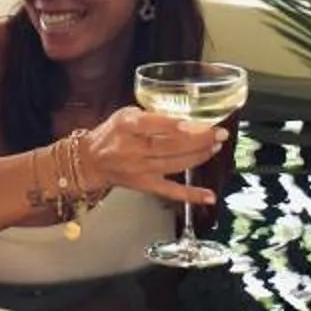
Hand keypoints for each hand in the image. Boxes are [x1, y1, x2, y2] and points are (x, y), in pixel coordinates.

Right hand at [78, 107, 223, 206]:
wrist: (91, 161)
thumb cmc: (111, 133)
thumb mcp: (125, 114)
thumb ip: (152, 115)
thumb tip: (187, 117)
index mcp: (126, 126)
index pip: (152, 125)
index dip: (175, 125)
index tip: (195, 123)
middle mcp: (133, 149)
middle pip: (170, 146)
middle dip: (199, 140)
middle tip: (219, 133)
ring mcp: (140, 170)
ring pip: (175, 165)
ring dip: (200, 156)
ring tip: (215, 146)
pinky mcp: (145, 185)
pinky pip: (171, 191)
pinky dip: (191, 195)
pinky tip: (209, 196)